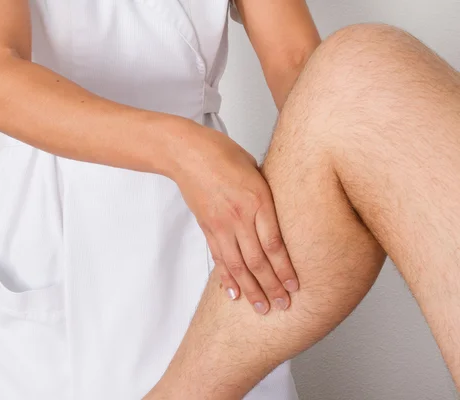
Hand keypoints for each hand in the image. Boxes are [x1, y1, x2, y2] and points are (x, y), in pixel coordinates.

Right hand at [170, 123, 298, 312]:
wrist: (186, 152)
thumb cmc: (222, 153)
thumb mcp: (256, 169)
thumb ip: (267, 197)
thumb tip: (281, 216)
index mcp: (257, 199)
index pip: (274, 244)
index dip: (285, 269)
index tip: (295, 286)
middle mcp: (239, 216)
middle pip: (258, 260)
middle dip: (272, 286)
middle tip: (283, 306)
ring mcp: (220, 224)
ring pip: (237, 265)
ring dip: (251, 289)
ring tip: (261, 308)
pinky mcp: (207, 227)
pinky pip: (219, 257)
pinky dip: (226, 278)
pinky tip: (233, 293)